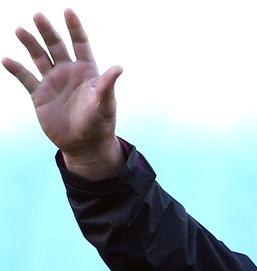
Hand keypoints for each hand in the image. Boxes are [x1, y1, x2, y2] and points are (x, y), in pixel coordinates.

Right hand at [2, 9, 124, 179]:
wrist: (85, 145)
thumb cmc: (100, 123)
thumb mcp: (105, 103)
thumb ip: (108, 85)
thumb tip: (119, 68)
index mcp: (87, 71)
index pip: (80, 44)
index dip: (74, 28)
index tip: (68, 11)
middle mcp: (69, 72)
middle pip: (56, 46)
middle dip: (48, 31)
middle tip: (38, 16)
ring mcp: (53, 82)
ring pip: (39, 57)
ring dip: (30, 43)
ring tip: (20, 29)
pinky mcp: (40, 96)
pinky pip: (26, 78)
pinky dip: (17, 69)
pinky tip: (7, 59)